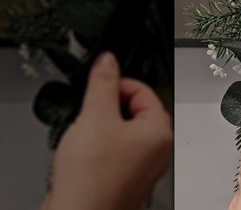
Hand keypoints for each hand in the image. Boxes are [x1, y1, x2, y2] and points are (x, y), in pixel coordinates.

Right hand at [42, 53, 172, 209]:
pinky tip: (82, 155)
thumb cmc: (92, 178)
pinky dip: (98, 148)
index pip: (144, 91)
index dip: (117, 84)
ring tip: (83, 136)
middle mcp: (156, 150)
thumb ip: (102, 83)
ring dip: (100, 128)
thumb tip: (108, 60)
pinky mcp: (124, 179)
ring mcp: (142, 167)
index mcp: (159, 132)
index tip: (98, 85)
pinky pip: (114, 153)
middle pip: (134, 111)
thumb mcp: (94, 116)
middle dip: (107, 107)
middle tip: (88, 112)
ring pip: (121, 132)